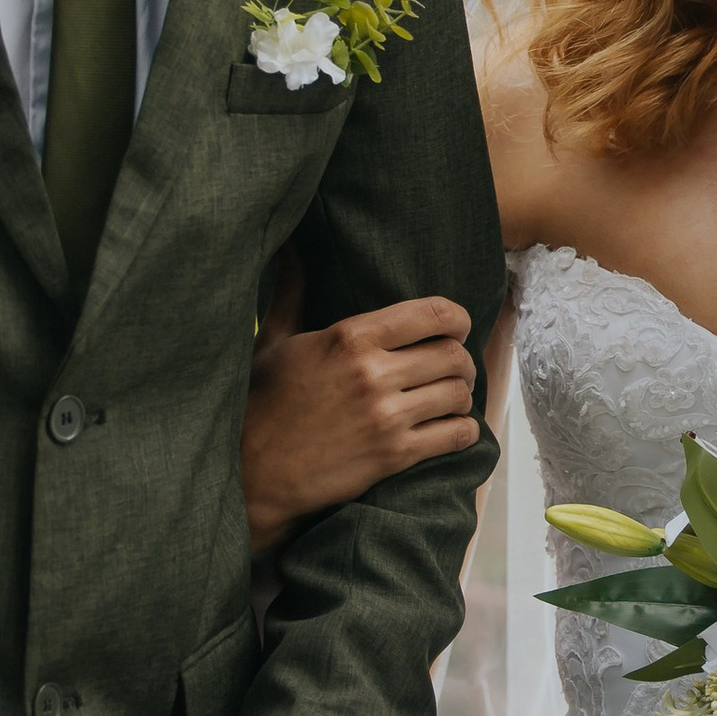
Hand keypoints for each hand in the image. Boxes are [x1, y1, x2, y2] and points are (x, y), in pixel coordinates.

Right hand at [243, 294, 481, 550]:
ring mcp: (386, 417)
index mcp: (350, 337)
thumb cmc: (262, 402)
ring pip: (458, 394)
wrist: (253, 470)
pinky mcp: (393, 456)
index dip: (458, 318)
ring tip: (452, 397)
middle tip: (455, 368)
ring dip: (462, 395)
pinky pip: (456, 435)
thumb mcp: (274, 339)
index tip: (458, 327)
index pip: (434, 314)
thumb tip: (291, 246)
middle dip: (462, 360)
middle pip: (453, 355)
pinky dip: (463, 430)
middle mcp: (373, 373)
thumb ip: (293, 291)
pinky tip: (452, 428)